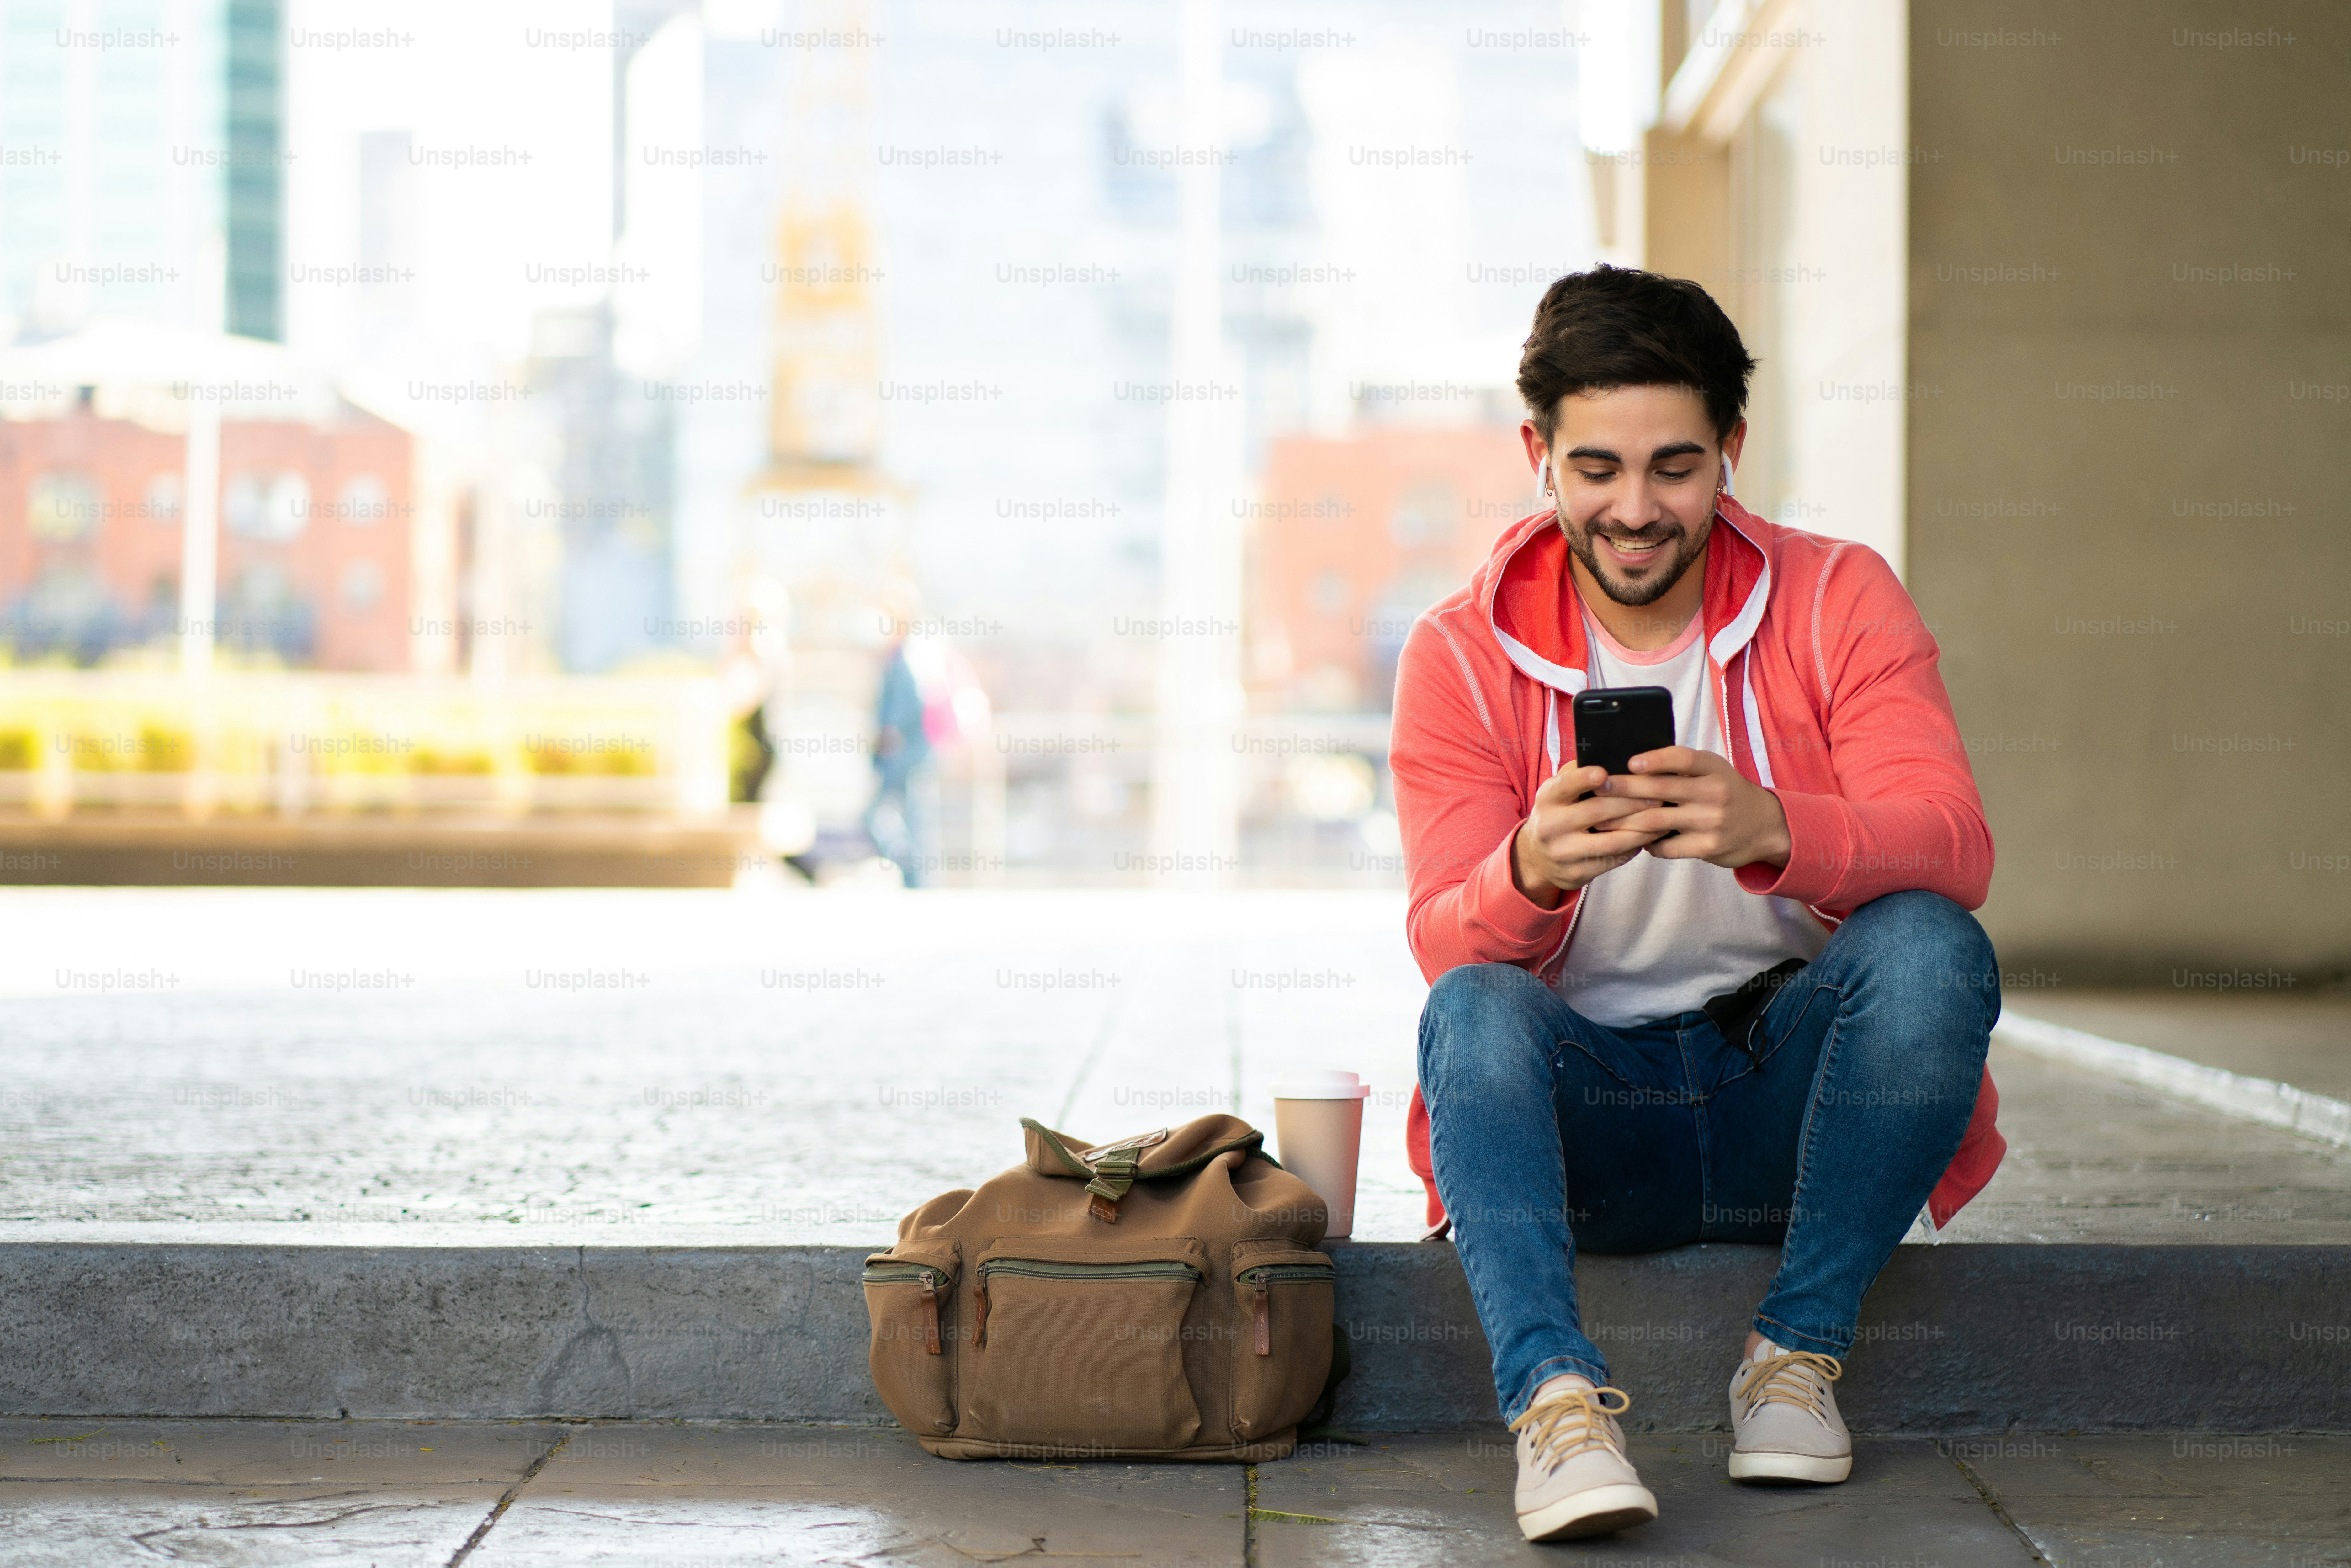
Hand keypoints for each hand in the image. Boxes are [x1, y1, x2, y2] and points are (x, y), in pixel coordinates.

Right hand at [1510, 764, 1670, 908]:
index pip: (1565, 786)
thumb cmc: (1558, 813)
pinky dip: (1634, 847)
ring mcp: (1563, 853)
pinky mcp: (1577, 873)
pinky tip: (1648, 837)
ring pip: (1611, 841)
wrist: (1537, 857)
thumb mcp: (1558, 792)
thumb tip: (1614, 758)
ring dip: (1641, 829)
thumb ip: (1578, 775)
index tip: (1603, 773)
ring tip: (1661, 818)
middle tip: (1658, 795)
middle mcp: (1550, 827)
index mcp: (1547, 799)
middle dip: (1632, 802)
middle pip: (1597, 811)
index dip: (1584, 779)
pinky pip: (1613, 859)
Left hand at [1599, 746, 1790, 870]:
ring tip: (1601, 818)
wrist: (1762, 826)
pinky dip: (1647, 843)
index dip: (1655, 759)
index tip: (1629, 761)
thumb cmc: (1725, 792)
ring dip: (1625, 819)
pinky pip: (1666, 847)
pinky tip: (1635, 839)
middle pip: (1662, 788)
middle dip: (1625, 788)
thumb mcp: (1712, 771)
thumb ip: (1681, 767)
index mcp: (1713, 768)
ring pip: (1657, 820)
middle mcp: (1715, 793)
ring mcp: (1711, 822)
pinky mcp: (1708, 847)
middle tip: (1599, 787)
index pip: (1682, 758)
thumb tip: (1631, 763)